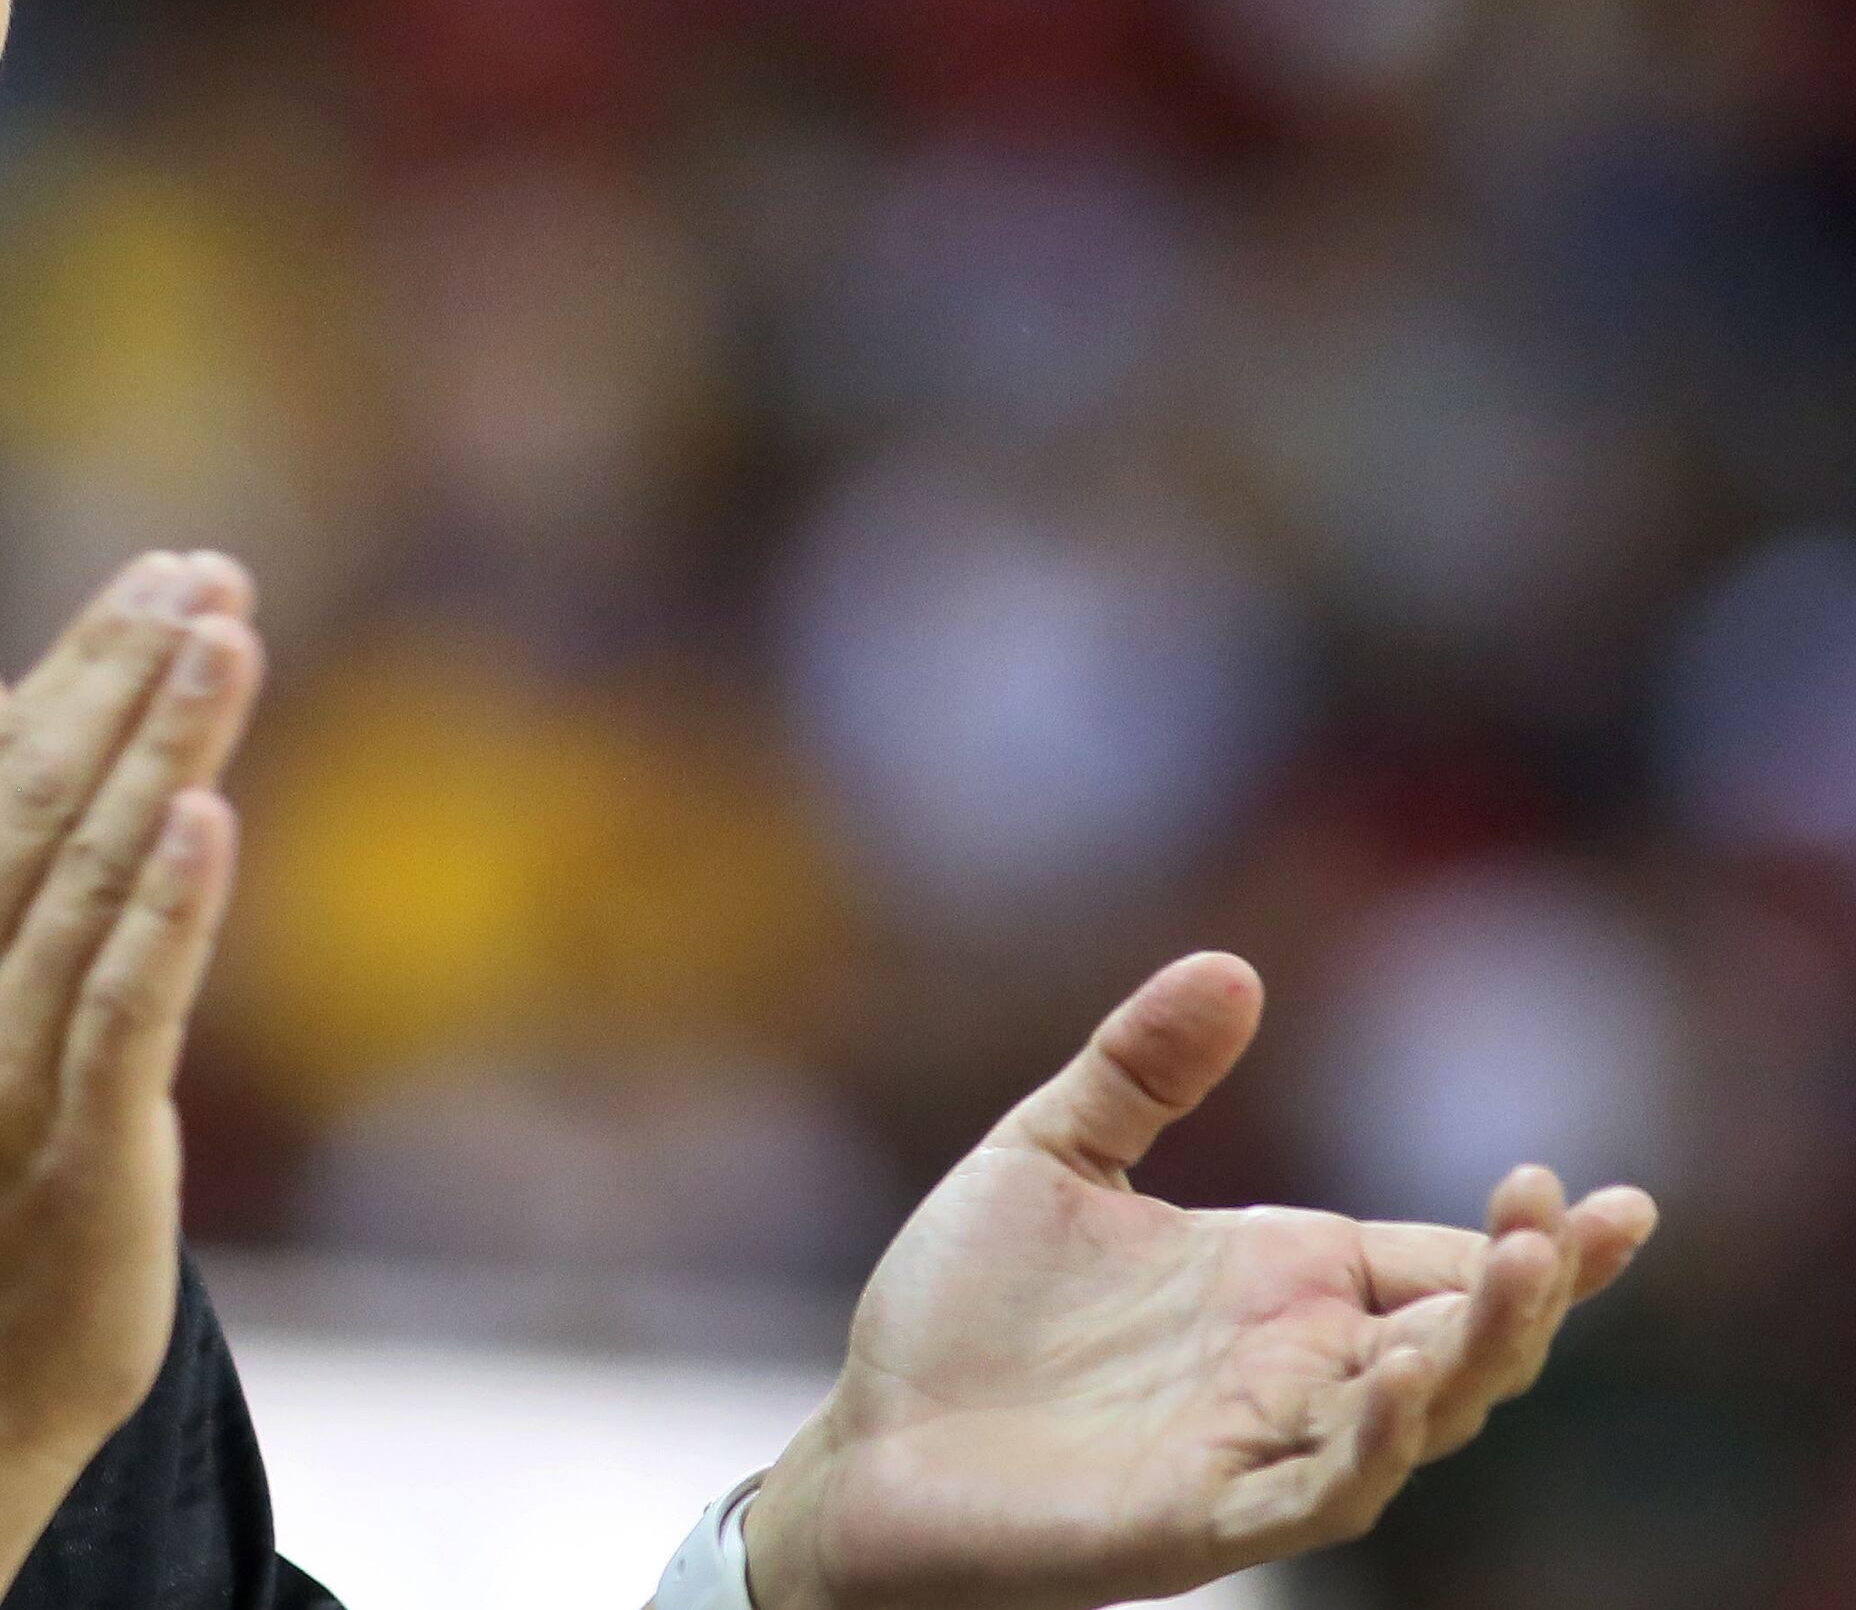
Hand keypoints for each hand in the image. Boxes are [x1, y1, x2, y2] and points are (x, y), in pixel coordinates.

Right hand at [0, 550, 265, 1464]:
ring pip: (89, 875)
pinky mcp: (79, 1136)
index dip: (84, 658)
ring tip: (224, 642)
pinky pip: (125, 1001)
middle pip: (42, 796)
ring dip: (160, 749)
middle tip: (210, 574)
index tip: (165, 570)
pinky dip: (167, 905)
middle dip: (129, 675)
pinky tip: (207, 814)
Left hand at [746, 952, 1657, 1609]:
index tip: (1611, 1197)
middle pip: (1464, 1338)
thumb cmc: (962, 1315)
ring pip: (1419, 1414)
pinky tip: (1399, 1383)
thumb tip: (1234, 964)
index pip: (1442, 1259)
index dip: (1529, 1237)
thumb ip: (1138, 1067)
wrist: (869, 1441)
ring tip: (1517, 1268)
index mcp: (1278, 1282)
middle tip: (1571, 1215)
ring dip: (1479, 1350)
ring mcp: (1262, 1446)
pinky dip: (1373, 1440)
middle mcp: (1292, 1367)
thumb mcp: (1047, 1157)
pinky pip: (1324, 1487)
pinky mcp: (1209, 1515)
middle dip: (1532, 1286)